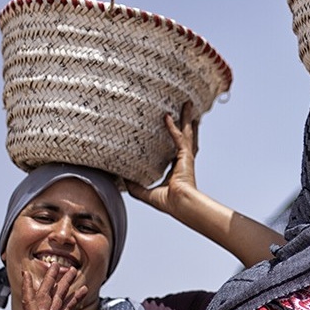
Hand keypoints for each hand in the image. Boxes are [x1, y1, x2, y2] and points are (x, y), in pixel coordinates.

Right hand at [18, 265, 96, 309]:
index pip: (66, 309)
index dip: (74, 297)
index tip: (83, 288)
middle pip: (55, 298)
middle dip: (63, 283)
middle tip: (69, 269)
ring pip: (44, 294)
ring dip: (49, 279)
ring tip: (55, 265)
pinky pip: (30, 300)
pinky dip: (27, 287)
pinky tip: (26, 276)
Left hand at [127, 101, 199, 216]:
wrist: (180, 204)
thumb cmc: (169, 203)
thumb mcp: (145, 193)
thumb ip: (135, 186)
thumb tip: (121, 179)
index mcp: (176, 168)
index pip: (177, 149)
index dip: (176, 138)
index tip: (173, 128)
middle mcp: (183, 160)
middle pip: (186, 136)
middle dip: (187, 123)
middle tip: (186, 109)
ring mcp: (186, 157)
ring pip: (187, 132)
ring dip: (187, 118)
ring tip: (187, 105)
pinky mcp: (185, 156)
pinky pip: (178, 137)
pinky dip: (172, 127)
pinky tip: (167, 116)